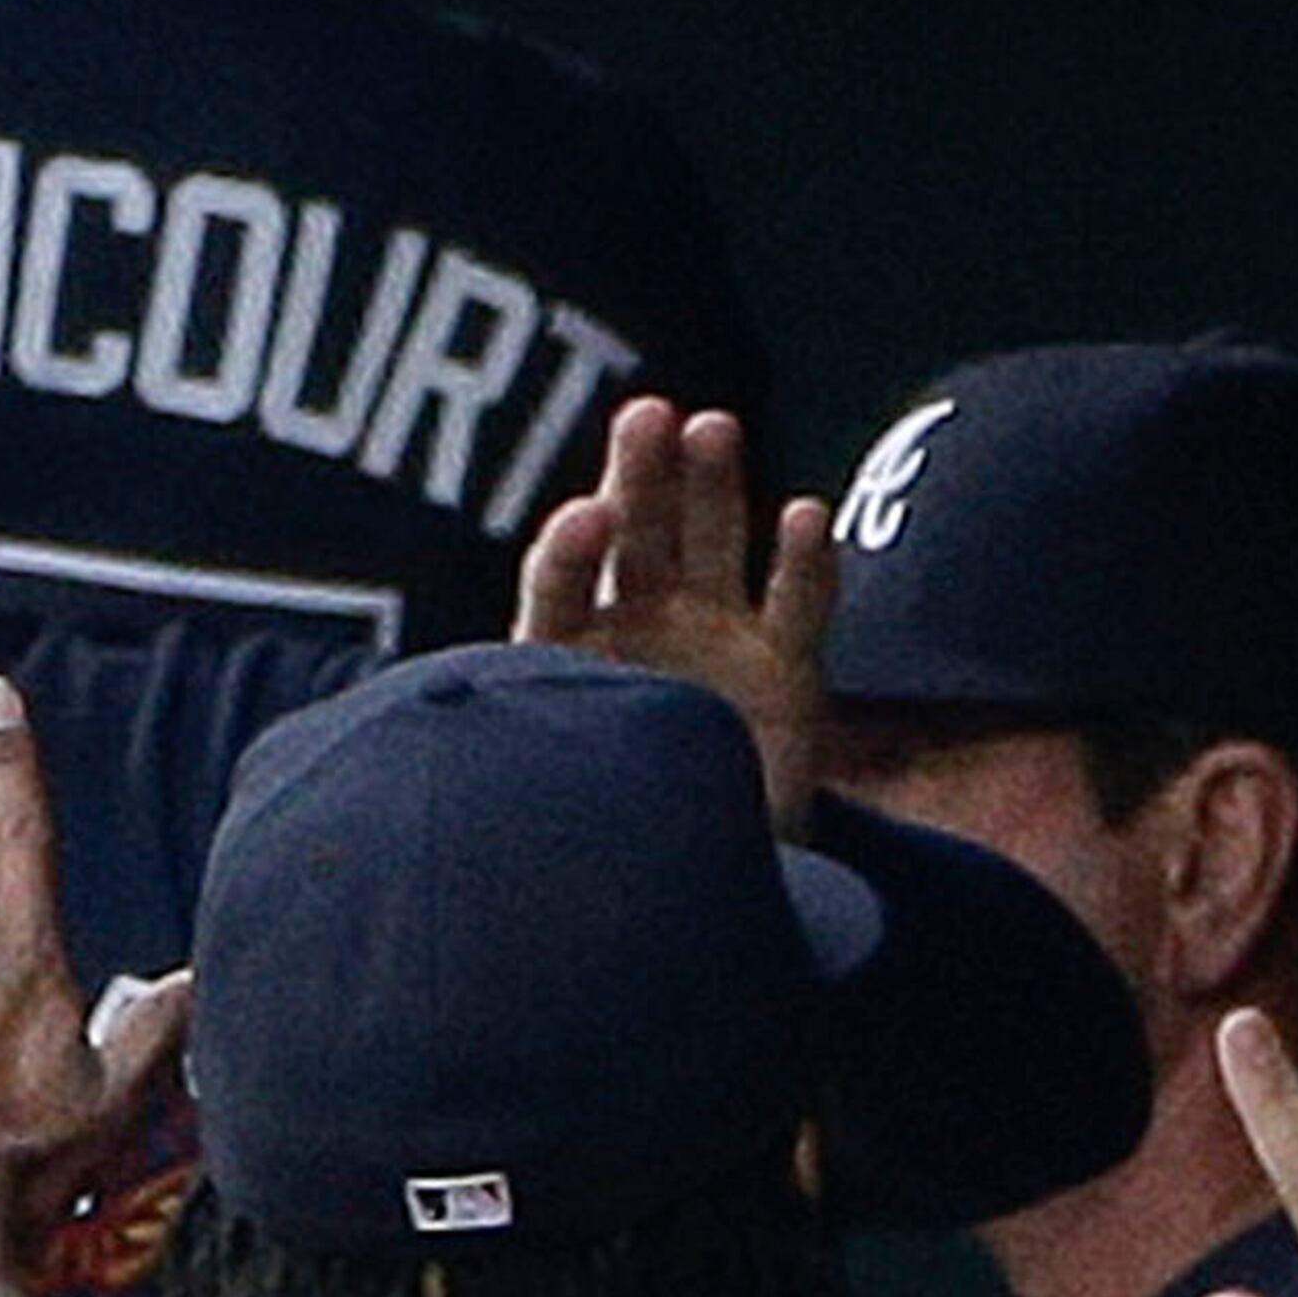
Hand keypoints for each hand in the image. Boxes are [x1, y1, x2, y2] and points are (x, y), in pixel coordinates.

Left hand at [514, 396, 833, 828]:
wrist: (689, 880)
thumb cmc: (604, 827)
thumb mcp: (555, 780)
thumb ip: (538, 740)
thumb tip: (492, 734)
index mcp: (566, 643)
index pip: (559, 581)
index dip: (571, 550)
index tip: (586, 520)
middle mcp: (639, 623)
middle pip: (637, 533)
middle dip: (641, 476)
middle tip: (647, 416)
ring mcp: (714, 636)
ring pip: (713, 543)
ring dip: (713, 487)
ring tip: (712, 428)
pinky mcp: (786, 667)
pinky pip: (798, 604)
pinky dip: (805, 562)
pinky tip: (804, 515)